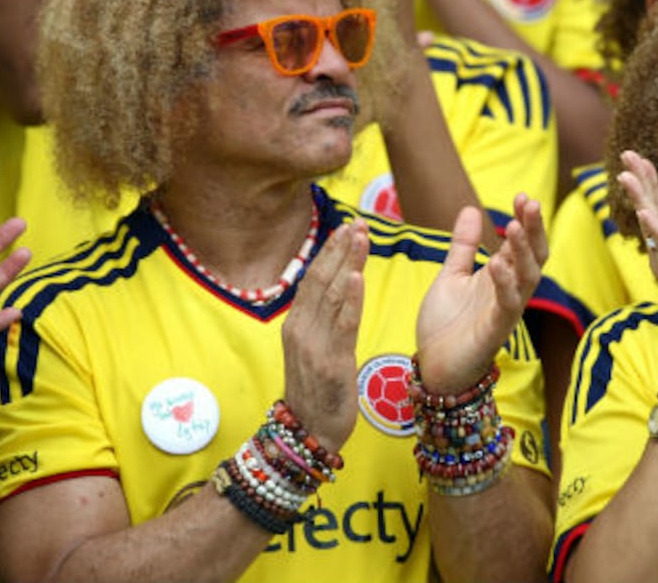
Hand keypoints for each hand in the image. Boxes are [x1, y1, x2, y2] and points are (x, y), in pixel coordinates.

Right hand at [281, 220, 367, 452]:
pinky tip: (358, 277)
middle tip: (358, 223)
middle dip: (340, 249)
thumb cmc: (317, 391)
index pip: (312, 278)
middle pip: (321, 280)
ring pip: (332, 296)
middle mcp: (300, 330)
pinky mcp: (331, 363)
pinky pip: (342, 326)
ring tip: (361, 238)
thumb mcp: (312, 350)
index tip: (346, 226)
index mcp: (296, 324)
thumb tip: (335, 289)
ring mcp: (314, 346)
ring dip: (348, 263)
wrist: (308, 434)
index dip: (329, 251)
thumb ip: (321, 320)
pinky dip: (350, 300)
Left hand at [416, 194, 546, 392]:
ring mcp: (504, 312)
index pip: (522, 244)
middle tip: (530, 202)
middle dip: (534, 230)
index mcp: (501, 278)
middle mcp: (509, 292)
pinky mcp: (494, 331)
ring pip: (527, 278)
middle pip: (534, 257)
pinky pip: (507, 305)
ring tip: (514, 226)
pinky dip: (505, 283)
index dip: (525, 221)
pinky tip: (497, 262)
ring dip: (523, 252)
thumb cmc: (446, 325)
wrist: (434, 368)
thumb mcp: (451, 276)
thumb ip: (463, 246)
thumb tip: (470, 208)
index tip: (521, 196)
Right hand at [617, 151, 657, 354]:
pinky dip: (653, 229)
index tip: (642, 159)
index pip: (657, 210)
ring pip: (650, 224)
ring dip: (639, 198)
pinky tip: (646, 211)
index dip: (650, 185)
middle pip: (649, 210)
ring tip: (626, 173)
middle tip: (627, 153)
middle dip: (638, 181)